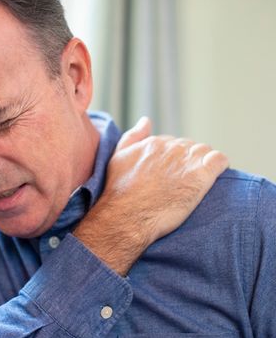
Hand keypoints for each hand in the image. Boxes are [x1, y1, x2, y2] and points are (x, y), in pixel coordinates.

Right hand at [74, 117, 228, 275]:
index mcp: (154, 143)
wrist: (127, 216)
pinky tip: (215, 174)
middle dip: (188, 160)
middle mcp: (172, 148)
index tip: (171, 173)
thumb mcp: (118, 158)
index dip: (173, 158)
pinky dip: (220, 164)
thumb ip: (133, 136)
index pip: (173, 143)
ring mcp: (187, 161)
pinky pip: (219, 160)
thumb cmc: (119, 191)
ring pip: (205, 151)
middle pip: (189, 146)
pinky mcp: (200, 176)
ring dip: (203, 162)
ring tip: (197, 180)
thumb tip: (146, 120)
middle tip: (182, 180)